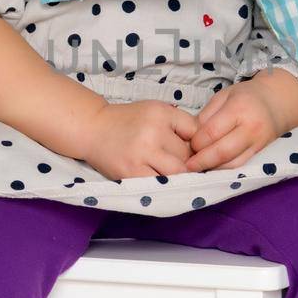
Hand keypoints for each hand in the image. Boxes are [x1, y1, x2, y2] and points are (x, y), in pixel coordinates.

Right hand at [80, 100, 199, 179]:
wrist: (93, 128)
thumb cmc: (128, 121)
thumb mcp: (155, 111)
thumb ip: (179, 124)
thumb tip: (205, 149)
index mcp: (161, 113)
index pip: (196, 131)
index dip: (197, 142)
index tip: (191, 148)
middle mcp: (152, 131)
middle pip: (188, 154)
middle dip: (188, 160)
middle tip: (179, 162)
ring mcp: (142, 153)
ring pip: (178, 171)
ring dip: (178, 175)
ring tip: (171, 172)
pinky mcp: (131, 173)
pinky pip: (160, 185)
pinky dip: (165, 186)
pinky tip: (163, 182)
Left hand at [185, 76, 289, 171]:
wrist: (278, 102)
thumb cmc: (246, 96)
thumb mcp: (223, 95)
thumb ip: (206, 115)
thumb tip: (190, 136)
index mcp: (238, 108)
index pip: (212, 132)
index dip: (196, 141)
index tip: (188, 143)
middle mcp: (250, 128)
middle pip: (221, 151)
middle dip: (201, 159)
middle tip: (187, 163)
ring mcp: (257, 142)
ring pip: (230, 163)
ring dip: (211, 167)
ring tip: (196, 167)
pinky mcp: (259, 152)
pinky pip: (238, 165)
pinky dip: (223, 168)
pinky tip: (211, 166)